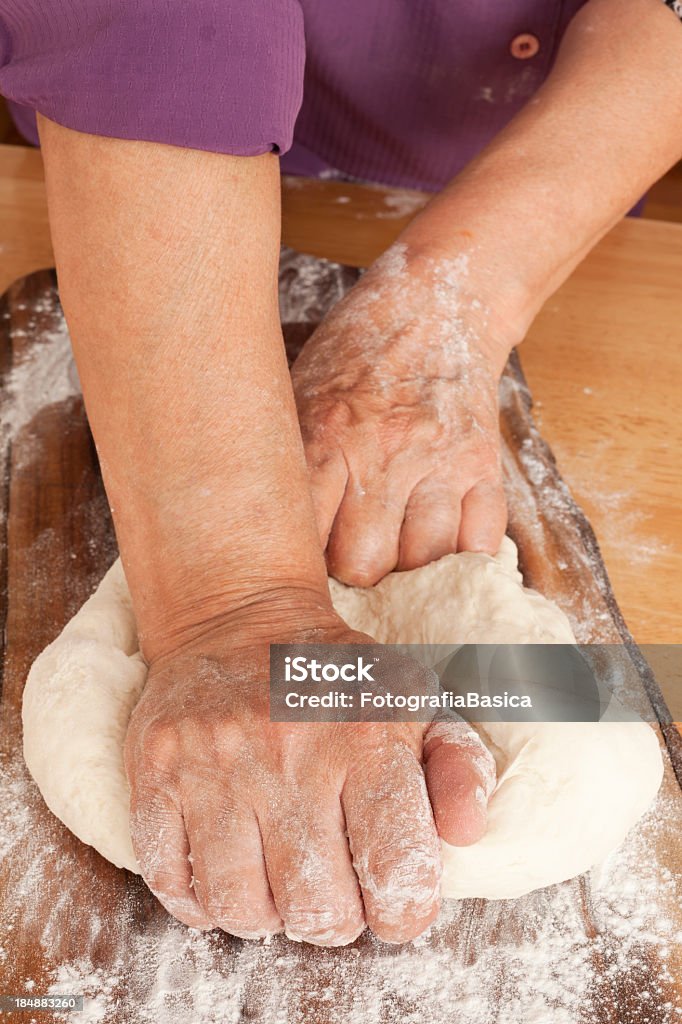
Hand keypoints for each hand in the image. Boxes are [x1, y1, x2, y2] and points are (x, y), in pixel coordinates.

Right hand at [124, 607, 495, 944]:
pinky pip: (171, 884)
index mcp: (364, 737)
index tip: (396, 904)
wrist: (238, 620)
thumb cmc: (338, 679)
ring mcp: (212, 765)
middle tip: (336, 891)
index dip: (404, 912)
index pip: (397, 871)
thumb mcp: (415, 703)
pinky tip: (228, 872)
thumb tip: (467, 833)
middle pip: (319, 908)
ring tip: (281, 883)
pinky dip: (200, 902)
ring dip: (269, 918)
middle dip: (336, 919)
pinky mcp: (154, 773)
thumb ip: (458, 766)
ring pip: (242, 910)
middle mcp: (287, 752)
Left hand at [291, 243, 512, 586]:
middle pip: (364, 563)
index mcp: (325, 438)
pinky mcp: (484, 464)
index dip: (299, 567)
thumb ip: (289, 464)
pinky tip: (442, 545)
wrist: (435, 305)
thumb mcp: (298, 395)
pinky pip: (481, 542)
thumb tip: (262, 536)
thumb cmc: (354, 357)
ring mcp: (439, 460)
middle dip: (354, 573)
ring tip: (395, 548)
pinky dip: (463, 557)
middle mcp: (383, 453)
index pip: (303, 541)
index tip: (297, 569)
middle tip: (351, 556)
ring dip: (408, 568)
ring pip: (424, 560)